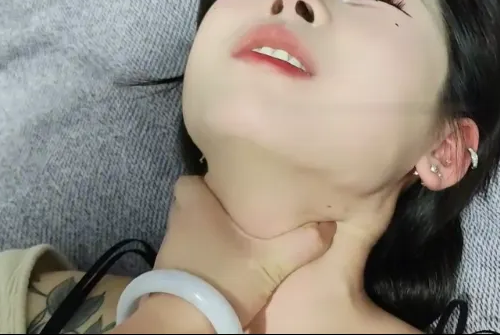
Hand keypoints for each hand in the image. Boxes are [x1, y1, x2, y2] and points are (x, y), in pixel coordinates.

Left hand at [151, 175, 334, 327]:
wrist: (187, 323)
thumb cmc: (226, 277)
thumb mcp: (274, 261)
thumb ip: (304, 242)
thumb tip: (329, 226)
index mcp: (195, 205)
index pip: (191, 178)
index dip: (210, 181)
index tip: (234, 187)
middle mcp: (178, 222)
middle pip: (194, 204)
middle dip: (216, 207)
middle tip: (243, 213)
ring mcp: (171, 249)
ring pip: (191, 229)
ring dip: (210, 232)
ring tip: (239, 238)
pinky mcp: (171, 273)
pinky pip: (189, 253)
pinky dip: (205, 255)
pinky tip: (226, 263)